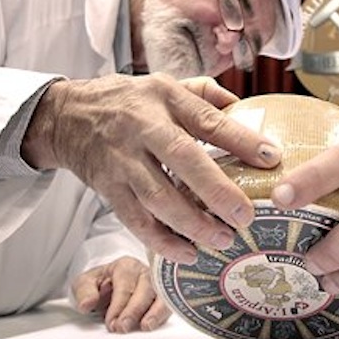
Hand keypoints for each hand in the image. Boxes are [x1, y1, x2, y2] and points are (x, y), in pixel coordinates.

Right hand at [22, 73, 281, 263]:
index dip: (240, 138)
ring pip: (157, 197)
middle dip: (216, 190)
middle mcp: (143, 128)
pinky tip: (186, 253)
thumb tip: (248, 109)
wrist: (66, 116)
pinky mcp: (108, 188)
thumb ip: (206, 95)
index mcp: (164, 98)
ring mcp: (123, 161)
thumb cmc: (128, 102)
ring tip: (222, 240)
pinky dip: (160, 241)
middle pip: (182, 159)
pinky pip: (135, 220)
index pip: (207, 119)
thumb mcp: (166, 84)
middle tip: (245, 215)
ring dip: (191, 224)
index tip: (271, 157)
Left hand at [72, 257, 170, 332]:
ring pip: (162, 294)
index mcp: (126, 266)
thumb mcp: (85, 284)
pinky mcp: (164, 297)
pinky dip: (164, 314)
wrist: (110, 288)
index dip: (118, 305)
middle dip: (134, 309)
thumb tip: (87, 303)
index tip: (111, 322)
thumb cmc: (100, 285)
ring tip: (146, 326)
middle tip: (123, 327)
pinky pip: (169, 303)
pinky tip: (157, 324)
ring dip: (155, 312)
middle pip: (146, 288)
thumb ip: (84, 292)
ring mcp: (157, 284)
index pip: (125, 284)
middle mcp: (145, 272)